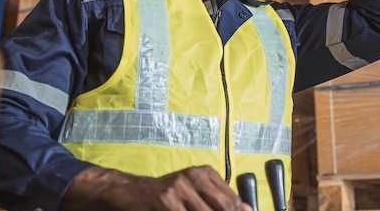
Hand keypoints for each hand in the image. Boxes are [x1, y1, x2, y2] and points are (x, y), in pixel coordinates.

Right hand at [60, 165, 252, 210]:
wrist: (131, 192)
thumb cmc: (167, 194)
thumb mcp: (194, 191)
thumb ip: (220, 199)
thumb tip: (248, 210)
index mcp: (205, 173)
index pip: (232, 201)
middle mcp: (194, 177)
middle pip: (223, 208)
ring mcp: (179, 189)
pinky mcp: (166, 202)